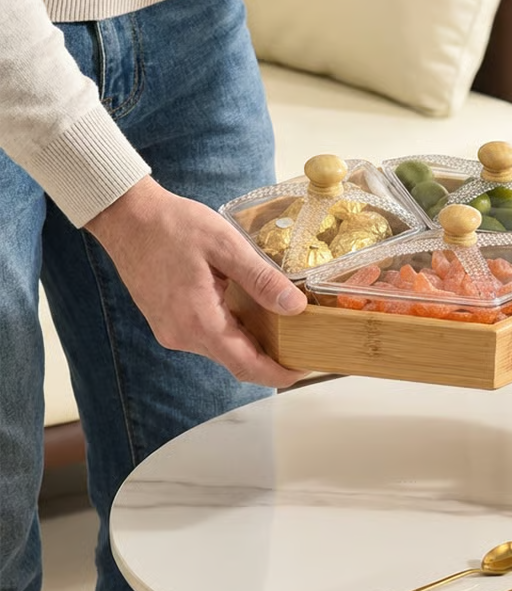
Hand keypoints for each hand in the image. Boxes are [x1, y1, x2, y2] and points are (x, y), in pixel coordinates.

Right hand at [86, 177, 308, 387]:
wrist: (127, 217)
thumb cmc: (173, 225)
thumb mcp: (226, 245)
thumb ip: (261, 279)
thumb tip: (295, 306)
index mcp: (197, 321)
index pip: (245, 364)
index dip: (277, 373)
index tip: (304, 370)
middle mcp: (181, 335)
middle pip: (235, 361)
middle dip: (270, 360)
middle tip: (304, 346)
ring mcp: (170, 330)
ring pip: (221, 349)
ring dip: (251, 345)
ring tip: (284, 328)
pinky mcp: (166, 321)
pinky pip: (206, 336)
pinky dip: (232, 332)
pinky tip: (250, 314)